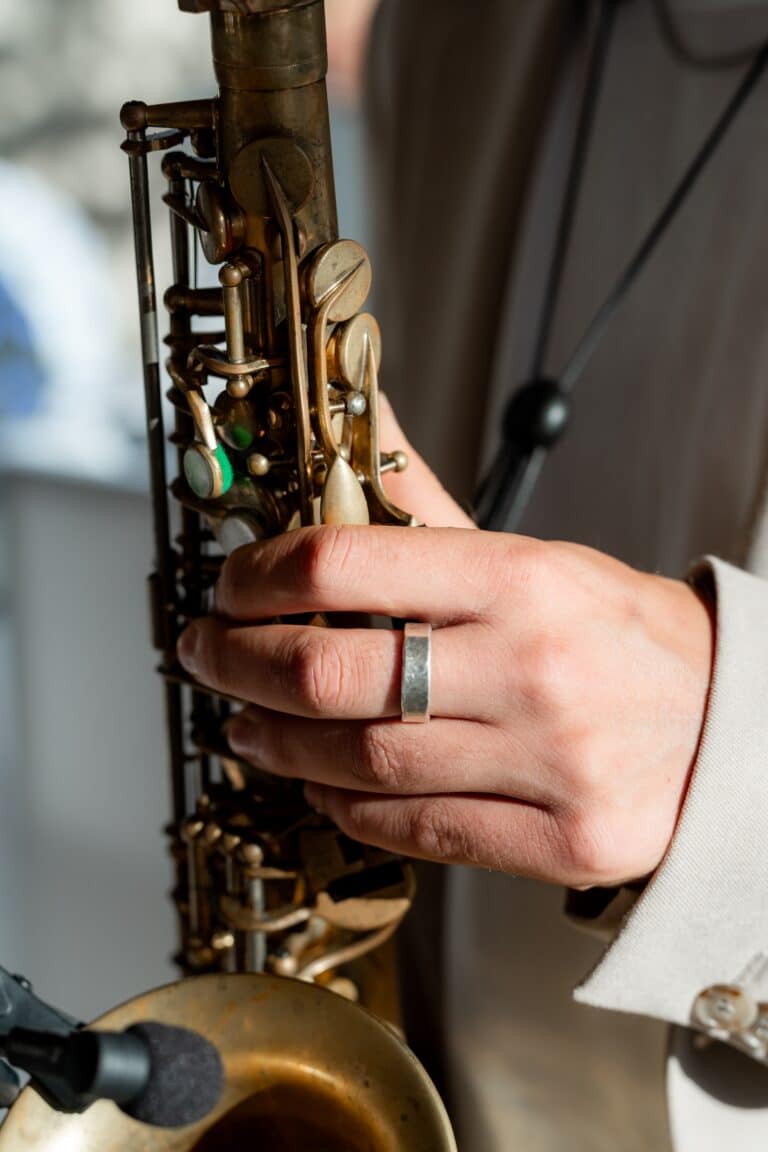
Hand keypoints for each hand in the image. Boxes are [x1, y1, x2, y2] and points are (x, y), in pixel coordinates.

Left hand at [178, 415, 712, 888]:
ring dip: (281, 745)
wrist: (730, 725)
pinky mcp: (561, 838)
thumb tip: (355, 420)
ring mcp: (550, 762)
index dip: (260, 576)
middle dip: (241, 664)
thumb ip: (426, 502)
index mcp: (521, 579)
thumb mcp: (533, 555)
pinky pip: (418, 830)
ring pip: (364, 761)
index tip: (230, 588)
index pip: (347, 562)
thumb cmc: (617, 633)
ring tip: (246, 728)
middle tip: (207, 657)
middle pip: (335, 671)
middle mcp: (533, 667)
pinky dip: (348, 808)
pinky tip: (320, 785)